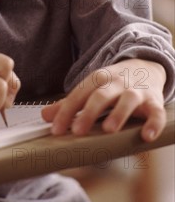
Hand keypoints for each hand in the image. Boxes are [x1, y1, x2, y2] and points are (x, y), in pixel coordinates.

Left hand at [42, 59, 165, 141]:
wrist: (145, 66)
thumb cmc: (113, 84)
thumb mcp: (91, 88)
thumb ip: (70, 104)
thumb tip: (45, 115)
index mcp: (97, 80)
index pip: (79, 94)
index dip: (66, 111)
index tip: (56, 129)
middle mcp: (116, 83)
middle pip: (101, 95)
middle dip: (88, 112)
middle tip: (77, 131)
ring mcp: (136, 91)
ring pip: (128, 100)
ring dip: (118, 114)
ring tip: (108, 130)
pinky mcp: (154, 101)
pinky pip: (156, 112)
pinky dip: (154, 123)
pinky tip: (147, 135)